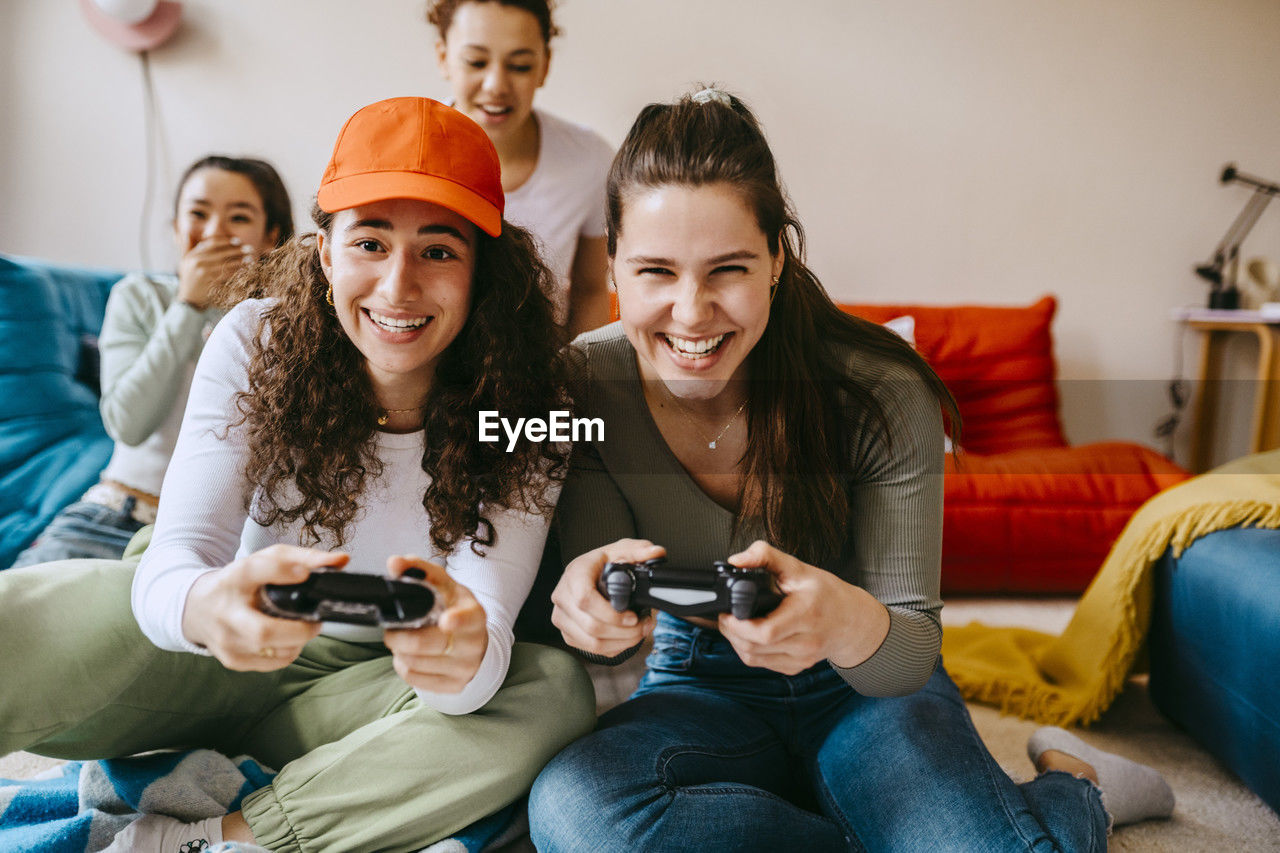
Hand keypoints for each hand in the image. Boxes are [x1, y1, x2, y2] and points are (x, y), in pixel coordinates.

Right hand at [177, 235, 254, 308]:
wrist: (188, 299)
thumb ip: (186, 247)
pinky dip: (237, 272)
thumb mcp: (184, 262)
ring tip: (250, 259)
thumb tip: (188, 233)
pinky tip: (245, 270)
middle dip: (237, 250)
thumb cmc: (189, 279)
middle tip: (250, 249)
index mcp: (192, 255)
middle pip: (221, 253)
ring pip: (226, 264)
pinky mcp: (211, 283)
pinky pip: (227, 275)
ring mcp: (204, 273)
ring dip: (240, 261)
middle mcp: (197, 262)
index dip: (226, 241)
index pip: (211, 243)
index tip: (238, 241)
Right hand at [182, 544, 337, 669]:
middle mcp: (225, 611)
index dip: (281, 572)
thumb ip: (305, 558)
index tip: (304, 575)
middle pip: (264, 631)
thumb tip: (342, 560)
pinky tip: (286, 640)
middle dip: (299, 631)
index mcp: (234, 578)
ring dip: (297, 641)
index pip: (255, 571)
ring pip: (273, 651)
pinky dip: (288, 652)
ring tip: (300, 627)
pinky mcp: (232, 660)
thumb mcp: (267, 561)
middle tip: (316, 622)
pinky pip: (272, 663)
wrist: (197, 608)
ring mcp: (226, 640)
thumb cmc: (240, 582)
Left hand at [381, 556, 487, 693]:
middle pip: (425, 644)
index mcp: (474, 614)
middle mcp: (473, 643)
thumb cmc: (453, 607)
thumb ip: (418, 569)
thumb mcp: (442, 585)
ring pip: (415, 663)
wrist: (473, 640)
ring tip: (402, 640)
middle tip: (391, 629)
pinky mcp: (454, 686)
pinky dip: (403, 666)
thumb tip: (394, 563)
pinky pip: (414, 679)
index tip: (446, 621)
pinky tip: (408, 655)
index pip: (467, 619)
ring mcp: (465, 668)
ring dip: (399, 651)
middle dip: (398, 636)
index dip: (457, 621)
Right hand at [550, 539, 660, 657]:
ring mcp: (562, 616)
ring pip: (592, 642)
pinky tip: (628, 637)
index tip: (633, 616)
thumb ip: (641, 550)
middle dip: (624, 632)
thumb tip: (657, 552)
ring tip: (641, 631)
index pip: (585, 599)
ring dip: (622, 642)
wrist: (590, 574)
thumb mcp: (623, 550)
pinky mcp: (568, 632)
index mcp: (575, 573)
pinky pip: (591, 649)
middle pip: (590, 626)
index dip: (610, 614)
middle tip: (644, 625)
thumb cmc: (604, 563)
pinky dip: (614, 647)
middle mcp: (562, 596)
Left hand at [716, 540, 890, 674]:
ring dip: (736, 642)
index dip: (738, 624)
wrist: (852, 621)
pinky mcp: (795, 667)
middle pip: (753, 647)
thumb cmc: (827, 594)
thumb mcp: (799, 568)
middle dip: (731, 631)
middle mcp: (805, 642)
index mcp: (806, 615)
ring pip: (753, 658)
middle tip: (725, 615)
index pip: (765, 632)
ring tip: (734, 624)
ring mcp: (801, 659)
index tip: (727, 611)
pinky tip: (749, 635)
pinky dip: (749, 650)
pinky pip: (761, 664)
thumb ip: (766, 556)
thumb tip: (737, 560)